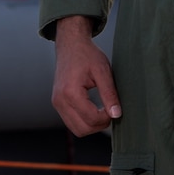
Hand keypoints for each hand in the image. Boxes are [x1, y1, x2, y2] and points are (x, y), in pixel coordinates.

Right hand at [50, 15, 120, 136]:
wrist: (71, 45)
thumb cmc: (87, 55)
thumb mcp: (103, 71)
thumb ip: (109, 94)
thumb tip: (116, 114)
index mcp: (70, 92)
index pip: (91, 118)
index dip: (107, 118)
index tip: (115, 108)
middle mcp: (60, 100)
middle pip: (82, 129)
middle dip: (99, 125)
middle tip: (110, 111)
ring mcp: (56, 103)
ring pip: (76, 129)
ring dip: (91, 125)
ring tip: (102, 111)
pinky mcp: (57, 103)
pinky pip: (72, 122)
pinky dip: (84, 121)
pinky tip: (93, 109)